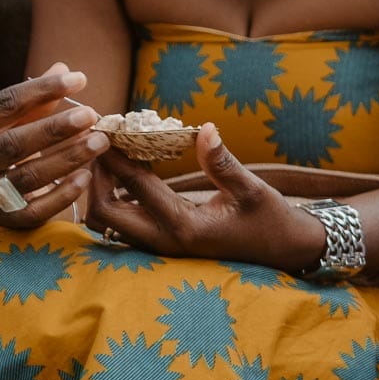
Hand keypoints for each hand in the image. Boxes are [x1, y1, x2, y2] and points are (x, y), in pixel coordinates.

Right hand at [0, 63, 105, 227]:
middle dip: (55, 129)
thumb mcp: (14, 122)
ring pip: (29, 176)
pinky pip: (38, 208)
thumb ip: (38, 99)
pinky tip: (87, 176)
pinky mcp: (7, 219)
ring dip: (68, 157)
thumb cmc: (8, 148)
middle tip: (92, 114)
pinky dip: (64, 193)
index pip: (3, 104)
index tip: (79, 78)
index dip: (42, 89)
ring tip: (100, 141)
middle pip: (13, 144)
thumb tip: (65, 68)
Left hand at [84, 126, 327, 269]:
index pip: (135, 187)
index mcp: (185, 226)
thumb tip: (205, 129)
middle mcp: (165, 241)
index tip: (103, 128)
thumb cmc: (270, 219)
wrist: (283, 251)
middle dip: (95, 177)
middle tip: (100, 145)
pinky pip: (122, 223)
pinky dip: (115, 196)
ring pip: (107, 223)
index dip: (114, 156)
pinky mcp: (161, 243)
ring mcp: (160, 246)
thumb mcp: (252, 189)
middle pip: (103, 213)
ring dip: (100, 189)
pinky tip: (128, 170)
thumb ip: (223, 163)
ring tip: (110, 156)